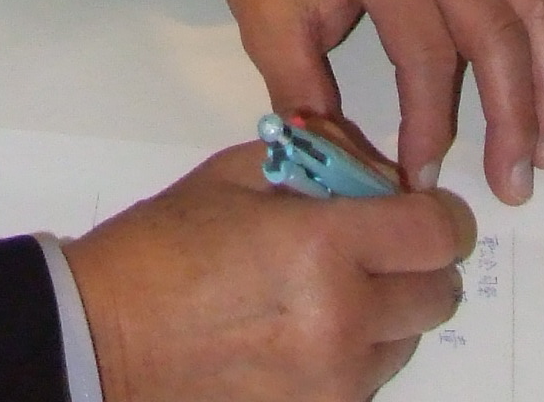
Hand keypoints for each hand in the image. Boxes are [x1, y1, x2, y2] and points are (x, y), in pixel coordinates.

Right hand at [62, 143, 474, 401]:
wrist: (104, 340)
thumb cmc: (163, 248)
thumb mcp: (237, 172)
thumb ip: (319, 162)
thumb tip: (374, 170)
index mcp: (324, 248)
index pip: (438, 233)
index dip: (437, 214)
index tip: (415, 207)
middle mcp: (343, 322)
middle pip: (439, 293)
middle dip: (418, 261)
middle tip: (375, 243)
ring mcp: (333, 383)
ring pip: (409, 340)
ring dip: (388, 309)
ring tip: (328, 287)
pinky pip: (370, 378)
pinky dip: (358, 349)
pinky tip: (304, 326)